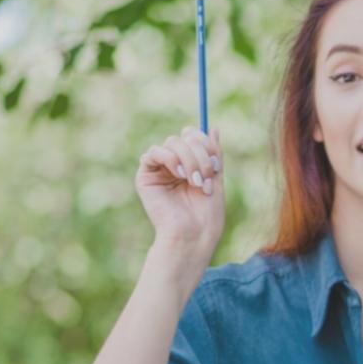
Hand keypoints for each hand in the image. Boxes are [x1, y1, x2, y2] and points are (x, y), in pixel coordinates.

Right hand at [136, 126, 224, 264]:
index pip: (194, 137)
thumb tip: (215, 128)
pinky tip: (179, 175)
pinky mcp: (145, 176)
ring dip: (189, 160)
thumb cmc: (207, 215)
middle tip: (206, 177)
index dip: (206, 143)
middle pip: (184, 137)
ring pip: (172, 142)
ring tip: (195, 181)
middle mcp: (174, 164)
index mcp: (191, 164)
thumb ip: (214, 154)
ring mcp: (159, 169)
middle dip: (200, 154)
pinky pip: (153, 152)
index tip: (217, 163)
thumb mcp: (216, 178)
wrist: (194, 235)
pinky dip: (170, 159)